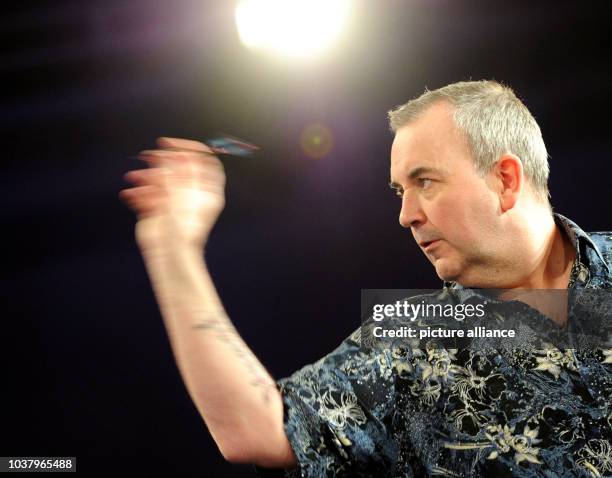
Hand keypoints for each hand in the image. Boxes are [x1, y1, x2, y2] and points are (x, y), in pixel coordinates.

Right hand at [120, 137, 225, 251]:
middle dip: (161, 161)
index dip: (189, 149)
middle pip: (179, 168)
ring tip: (134, 178)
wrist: (170, 255)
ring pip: (160, 181)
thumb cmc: (183, 228)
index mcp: (206, 190)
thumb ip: (177, 172)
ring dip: (145, 177)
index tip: (171, 144)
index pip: (204, 161)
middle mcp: (191, 194)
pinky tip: (130, 195)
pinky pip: (148, 196)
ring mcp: (175, 202)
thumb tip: (174, 153)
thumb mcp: (181, 193)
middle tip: (148, 156)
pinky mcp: (159, 212)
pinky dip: (138, 194)